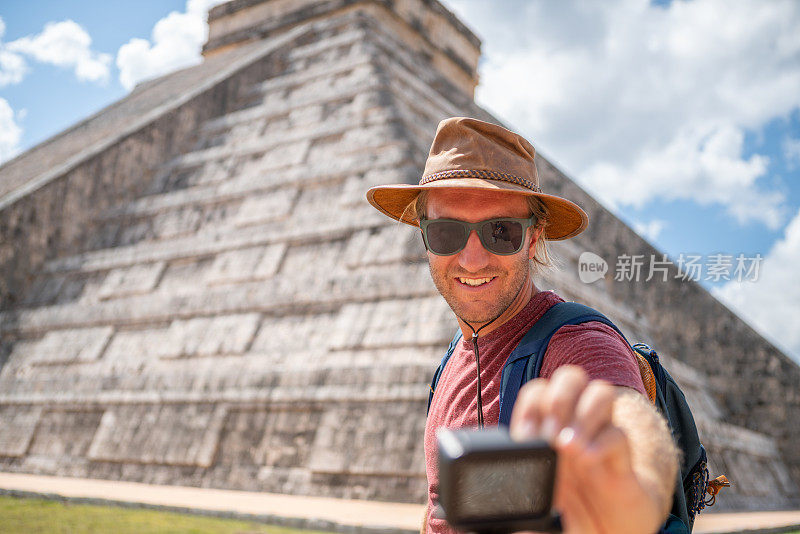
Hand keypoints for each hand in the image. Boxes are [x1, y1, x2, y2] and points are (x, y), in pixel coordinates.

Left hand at [509, 365, 664, 533]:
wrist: (609, 531)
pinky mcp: (623, 459)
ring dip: (583, 414)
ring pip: (601, 392)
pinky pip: (619, 433)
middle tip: (550, 435)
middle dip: (558, 398)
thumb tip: (496, 496)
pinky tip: (588, 459)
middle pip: (571, 377)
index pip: (539, 392)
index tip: (526, 438)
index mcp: (551, 427)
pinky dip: (602, 442)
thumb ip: (521, 485)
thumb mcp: (537, 495)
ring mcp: (602, 437)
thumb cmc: (570, 509)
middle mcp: (577, 424)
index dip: (530, 407)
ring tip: (569, 447)